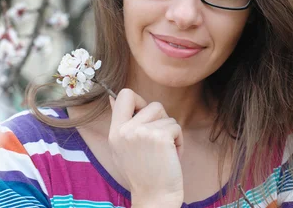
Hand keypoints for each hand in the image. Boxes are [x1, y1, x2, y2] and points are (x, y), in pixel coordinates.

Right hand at [108, 88, 183, 206]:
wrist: (154, 197)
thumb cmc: (142, 174)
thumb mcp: (121, 148)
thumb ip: (119, 123)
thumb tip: (113, 97)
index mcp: (115, 132)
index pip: (124, 95)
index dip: (139, 100)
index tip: (145, 116)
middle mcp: (125, 130)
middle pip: (152, 104)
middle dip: (161, 120)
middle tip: (158, 141)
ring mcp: (142, 132)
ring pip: (167, 116)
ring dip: (171, 132)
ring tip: (164, 151)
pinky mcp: (160, 137)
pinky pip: (176, 127)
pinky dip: (179, 141)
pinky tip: (171, 156)